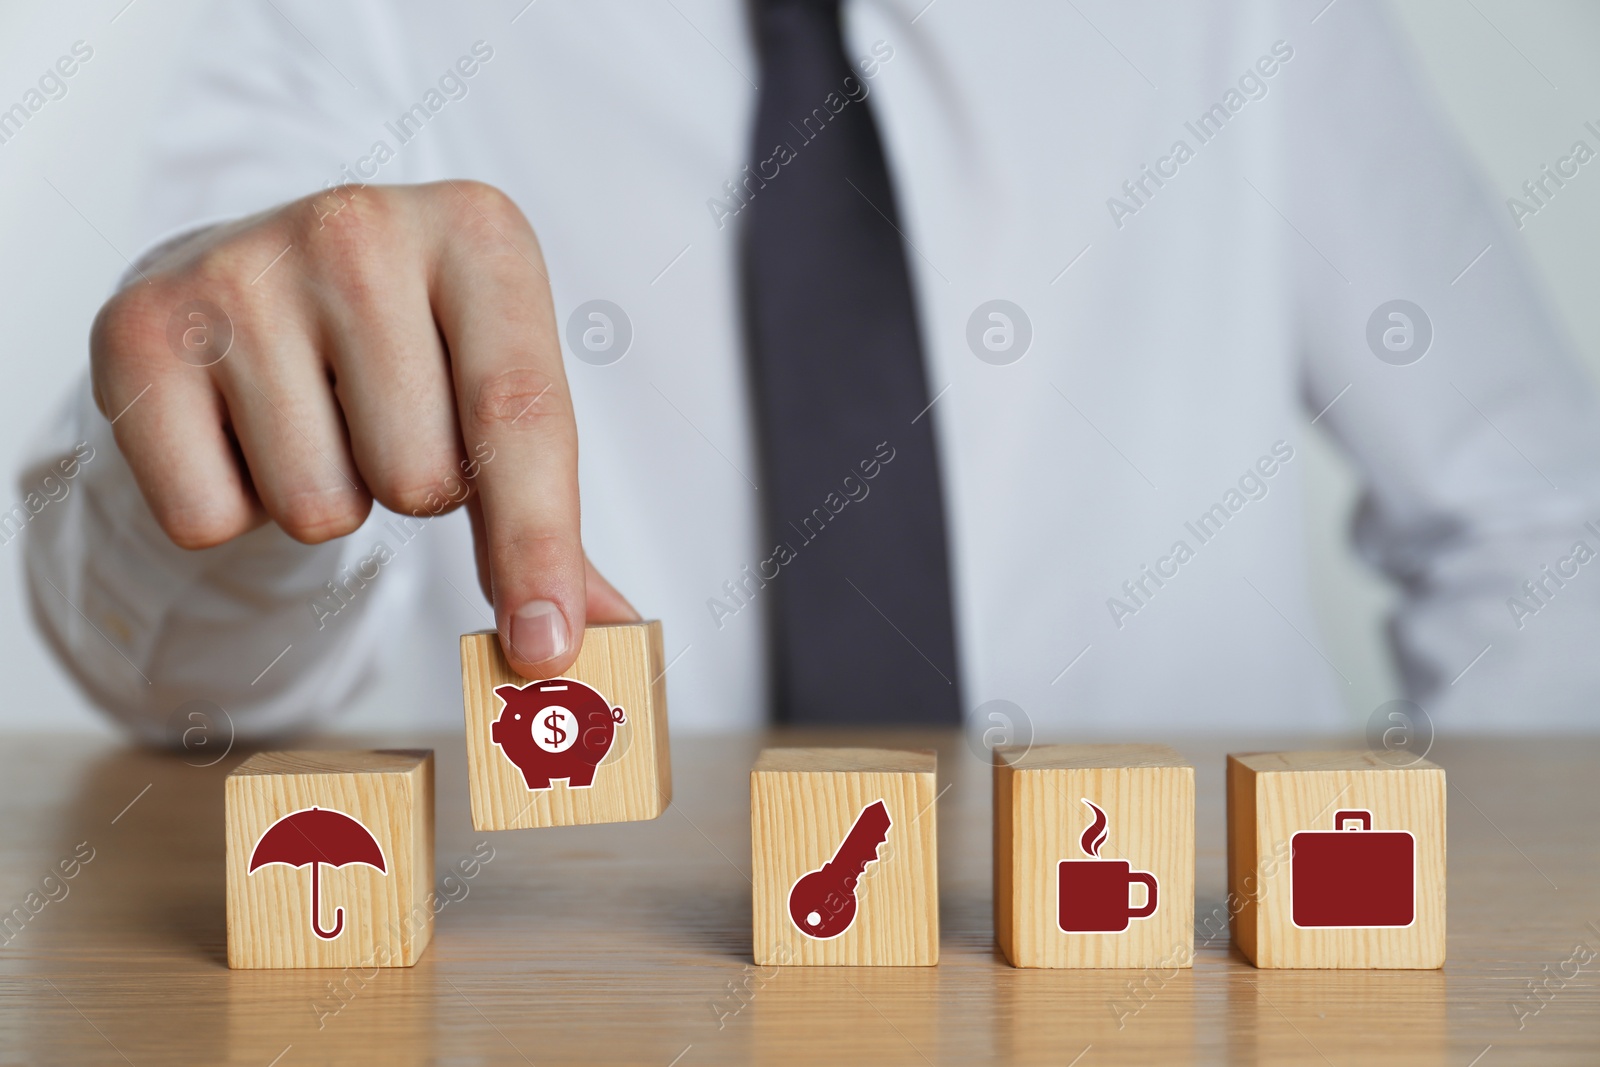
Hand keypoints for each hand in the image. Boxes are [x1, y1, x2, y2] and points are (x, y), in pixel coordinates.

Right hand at [89, 180, 635, 677]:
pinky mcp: (139, 328)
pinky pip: (207, 519)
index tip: (544, 648)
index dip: (537, 546)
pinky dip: (229, 507)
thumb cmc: (405, 347)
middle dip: (411, 490)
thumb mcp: (496, 389)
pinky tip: (237, 426)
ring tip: (310, 414)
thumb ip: (550, 514)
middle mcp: (359, 226)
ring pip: (317, 509)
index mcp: (479, 232)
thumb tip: (609, 633)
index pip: (521, 415)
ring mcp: (240, 268)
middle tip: (381, 420)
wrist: (254, 276)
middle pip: (420, 481)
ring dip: (323, 498)